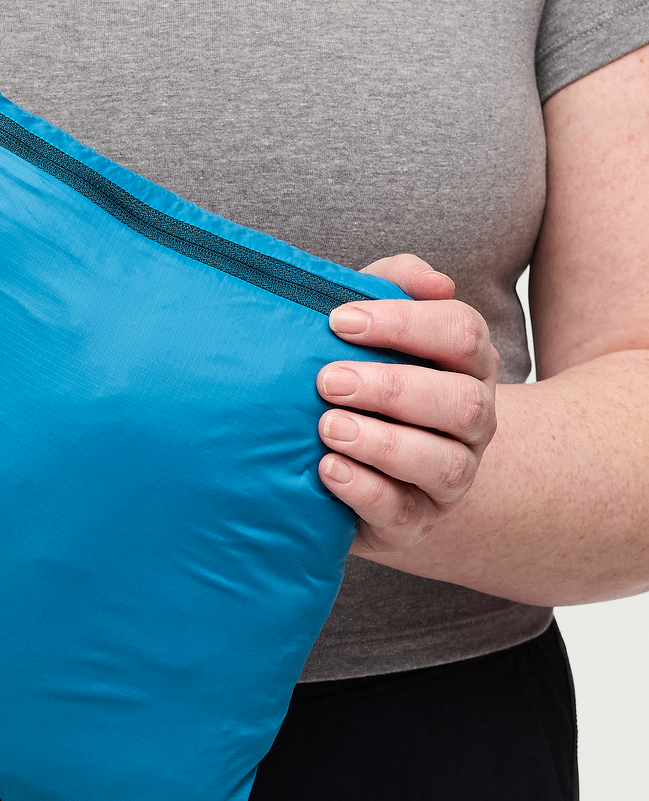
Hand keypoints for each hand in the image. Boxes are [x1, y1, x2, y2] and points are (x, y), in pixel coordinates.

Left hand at [316, 254, 499, 555]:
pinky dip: (364, 490)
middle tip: (327, 380)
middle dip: (392, 388)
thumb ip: (392, 286)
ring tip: (328, 427)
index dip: (404, 323)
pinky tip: (328, 469)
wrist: (361, 466)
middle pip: (462, 401)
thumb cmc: (363, 381)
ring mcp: (451, 476)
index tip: (339, 321)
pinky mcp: (416, 520)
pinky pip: (401, 510)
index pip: (461, 333)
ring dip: (381, 443)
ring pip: (443, 462)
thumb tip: (434, 280)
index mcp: (466, 365)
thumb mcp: (371, 328)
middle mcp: (473, 420)